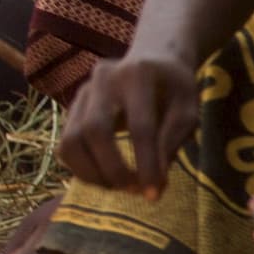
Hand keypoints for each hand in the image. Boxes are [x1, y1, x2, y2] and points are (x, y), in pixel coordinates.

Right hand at [58, 53, 205, 193]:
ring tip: (118, 187)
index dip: (146, 163)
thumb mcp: (187, 109)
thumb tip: (154, 181)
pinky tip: (104, 177)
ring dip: (92, 173)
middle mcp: (103, 78)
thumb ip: (172, 140)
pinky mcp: (72, 107)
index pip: (139, 126)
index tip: (154, 193)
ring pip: (71, 140)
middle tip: (133, 191)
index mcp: (138, 74)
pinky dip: (81, 169)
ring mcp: (82, 91)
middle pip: (94, 131)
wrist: (151, 60)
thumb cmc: (174, 89)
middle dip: (112, 169)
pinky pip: (65, 145)